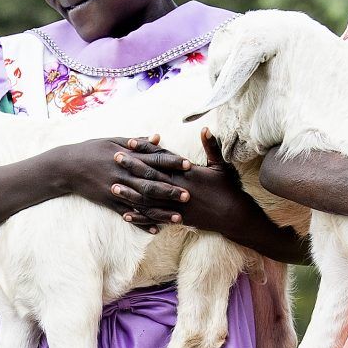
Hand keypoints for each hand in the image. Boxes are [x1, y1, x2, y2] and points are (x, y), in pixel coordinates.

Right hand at [44, 137, 198, 231]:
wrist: (67, 167)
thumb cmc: (92, 150)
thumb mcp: (113, 141)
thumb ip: (137, 142)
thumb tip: (158, 137)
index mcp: (126, 157)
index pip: (153, 159)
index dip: (171, 162)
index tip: (188, 165)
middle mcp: (123, 174)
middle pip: (150, 184)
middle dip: (170, 190)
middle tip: (188, 195)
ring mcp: (116, 191)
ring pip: (142, 203)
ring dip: (161, 212)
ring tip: (178, 218)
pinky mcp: (109, 203)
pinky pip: (127, 214)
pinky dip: (141, 223)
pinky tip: (155, 230)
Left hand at [99, 131, 270, 235]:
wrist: (234, 216)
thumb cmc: (229, 189)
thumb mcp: (221, 165)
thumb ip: (211, 147)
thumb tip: (205, 128)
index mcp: (187, 173)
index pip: (161, 158)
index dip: (145, 149)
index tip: (129, 142)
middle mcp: (178, 188)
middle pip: (150, 176)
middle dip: (131, 167)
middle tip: (114, 158)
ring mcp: (176, 205)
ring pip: (149, 199)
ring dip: (130, 193)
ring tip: (113, 187)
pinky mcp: (176, 219)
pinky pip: (154, 218)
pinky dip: (140, 217)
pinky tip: (126, 214)